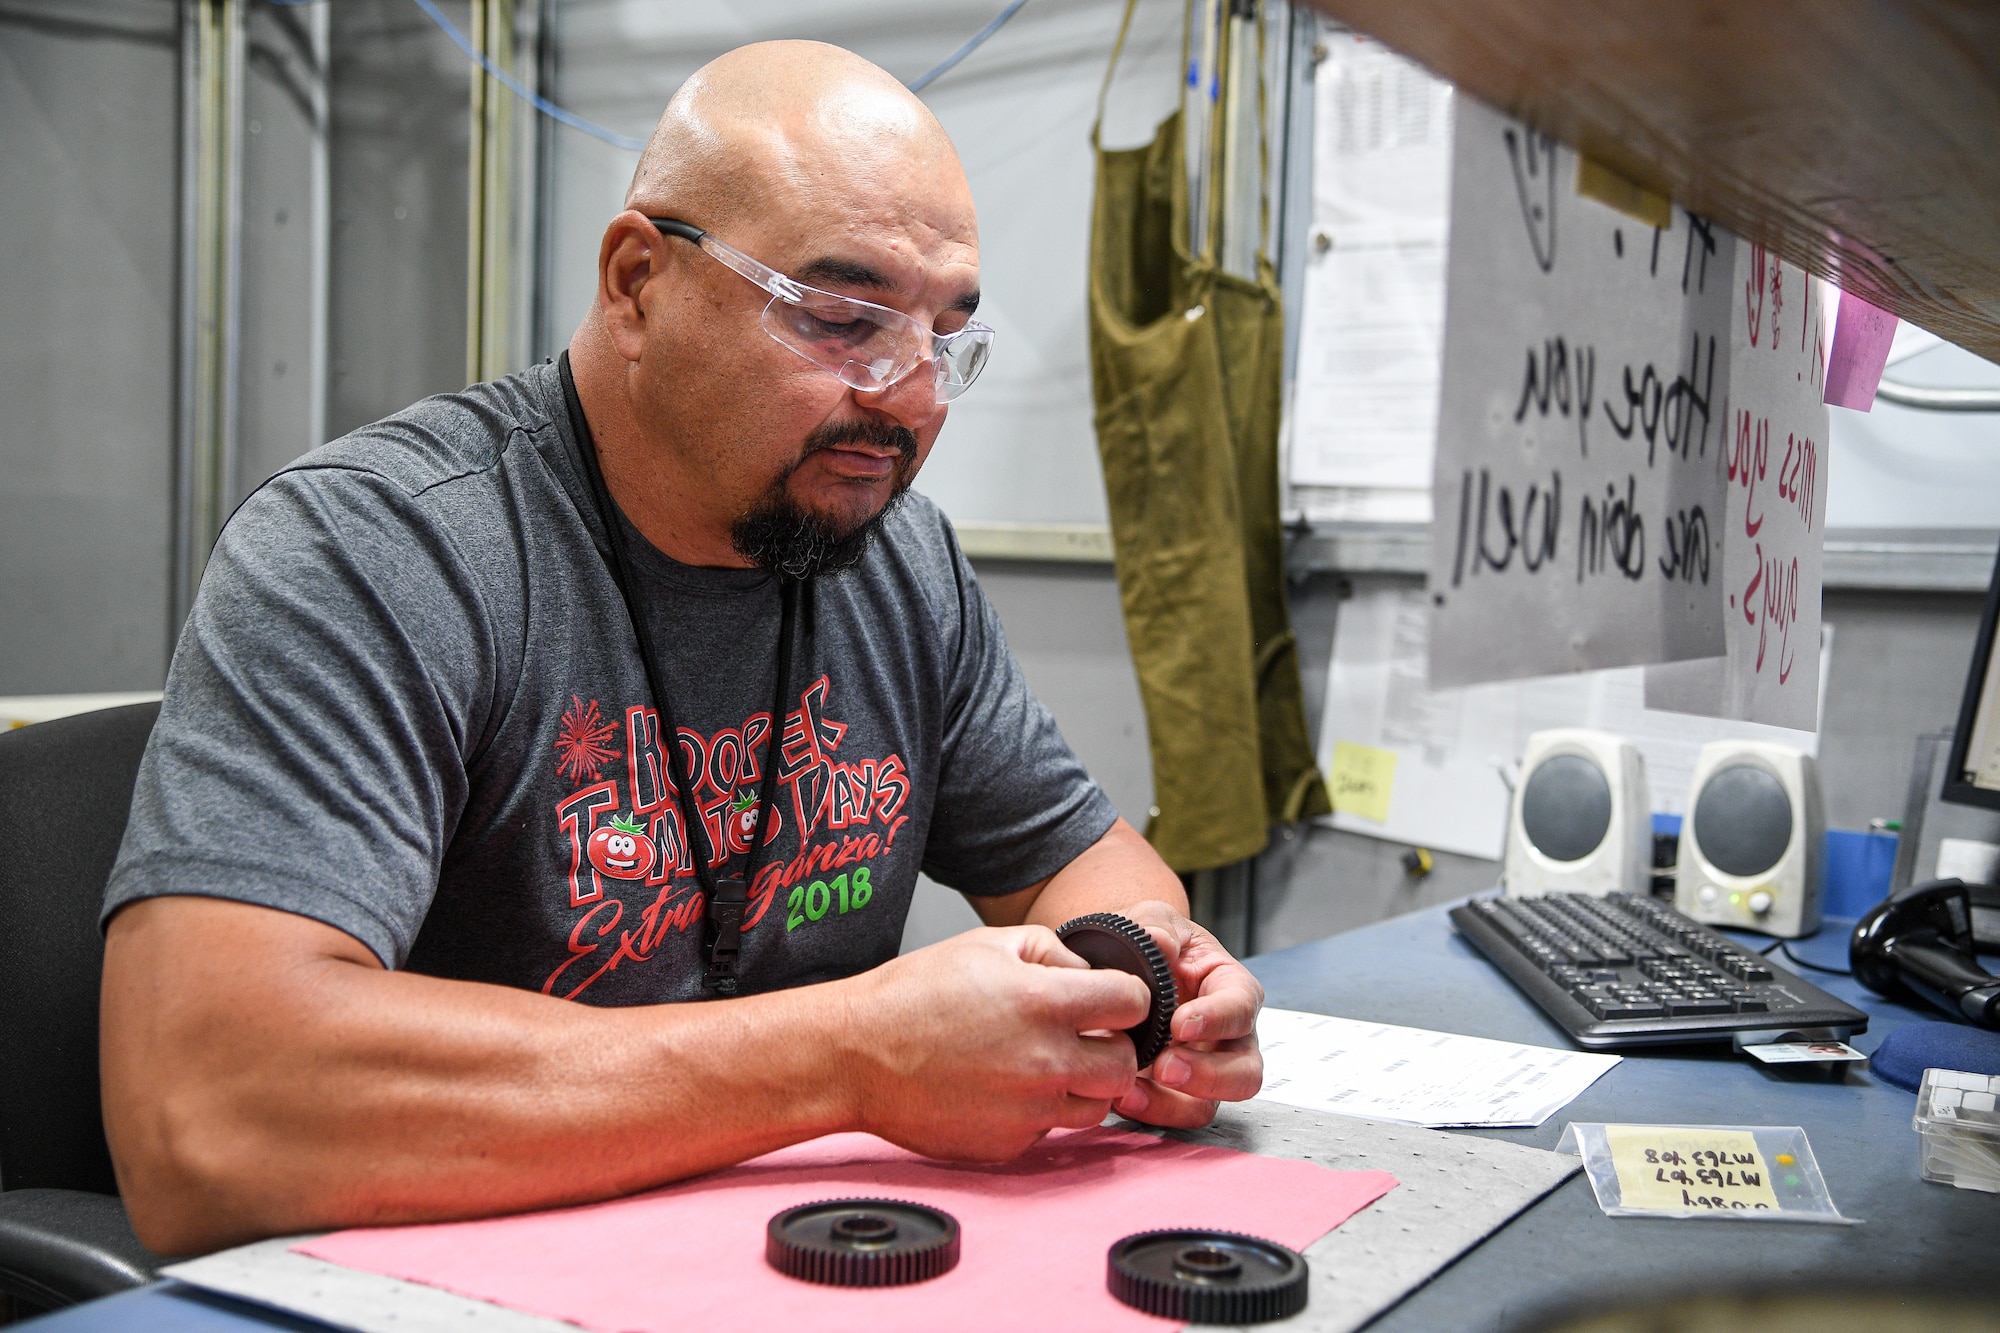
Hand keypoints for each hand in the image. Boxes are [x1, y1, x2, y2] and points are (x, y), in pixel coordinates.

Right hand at [842, 925, 1151, 1161]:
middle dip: (1112, 1046)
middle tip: (1082, 1035)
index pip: (1133, 1003)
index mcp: (1045, 1004)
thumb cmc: (913, 995)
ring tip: (1043, 1063)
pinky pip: (1049, 1130)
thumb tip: (1089, 972)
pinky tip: (1006, 1088)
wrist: (856, 1057)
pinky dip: (1040, 1112)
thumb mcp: (986, 944)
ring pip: (1096, 1106)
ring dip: (1083, 1084)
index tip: (1109, 999)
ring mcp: (1028, 1111)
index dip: (1126, 997)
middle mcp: (1046, 1063)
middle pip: (1125, 1065)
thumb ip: (1052, 951)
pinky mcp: (1008, 1145)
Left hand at [1107, 900, 1264, 1128]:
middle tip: (1167, 1068)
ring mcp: (1203, 1069)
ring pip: (1211, 1104)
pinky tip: (1121, 1098)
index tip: (1181, 1024)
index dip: (1217, 1019)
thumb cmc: (1147, 941)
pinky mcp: (1174, 1092)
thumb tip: (1158, 941)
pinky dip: (1150, 1112)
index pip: (1241, 1007)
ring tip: (1133, 1091)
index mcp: (1230, 987)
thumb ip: (1156, 924)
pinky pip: (1174, 1114)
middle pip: (1244, 1071)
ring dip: (1174, 1104)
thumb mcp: (1151, 919)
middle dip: (1209, 1077)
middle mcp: (1227, 1035)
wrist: (1117, 964)